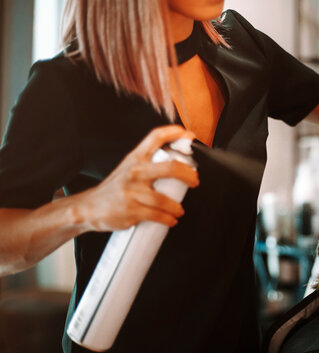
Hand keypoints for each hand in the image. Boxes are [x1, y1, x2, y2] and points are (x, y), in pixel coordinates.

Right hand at [77, 125, 198, 231]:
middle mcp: (135, 171)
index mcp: (136, 158)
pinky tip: (171, 219)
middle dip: (188, 175)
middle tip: (194, 181)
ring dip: (177, 207)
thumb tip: (180, 163)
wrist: (90, 207)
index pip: (156, 137)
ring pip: (164, 199)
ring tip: (178, 210)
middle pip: (170, 168)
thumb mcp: (129, 167)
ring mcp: (132, 191)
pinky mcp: (131, 210)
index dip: (174, 133)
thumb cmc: (116, 187)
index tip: (189, 136)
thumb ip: (150, 162)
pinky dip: (168, 219)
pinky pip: (157, 215)